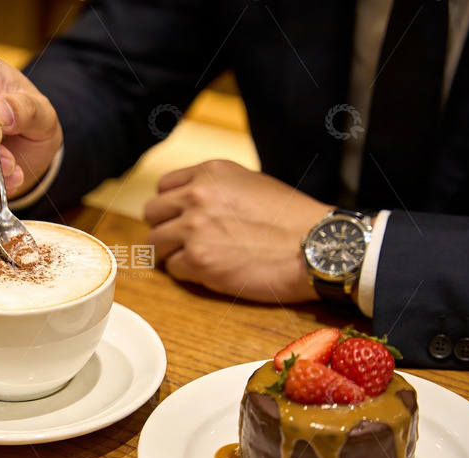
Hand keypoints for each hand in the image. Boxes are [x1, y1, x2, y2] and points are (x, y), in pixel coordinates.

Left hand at [144, 160, 331, 302]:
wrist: (316, 247)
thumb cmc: (291, 218)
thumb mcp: (250, 183)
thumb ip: (214, 187)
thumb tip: (188, 200)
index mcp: (209, 173)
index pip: (163, 187)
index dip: (170, 206)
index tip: (179, 218)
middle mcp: (196, 196)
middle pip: (151, 214)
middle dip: (164, 228)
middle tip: (181, 242)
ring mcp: (194, 229)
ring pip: (154, 243)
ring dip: (170, 253)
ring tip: (195, 259)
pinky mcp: (199, 261)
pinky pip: (173, 269)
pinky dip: (187, 273)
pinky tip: (209, 272)